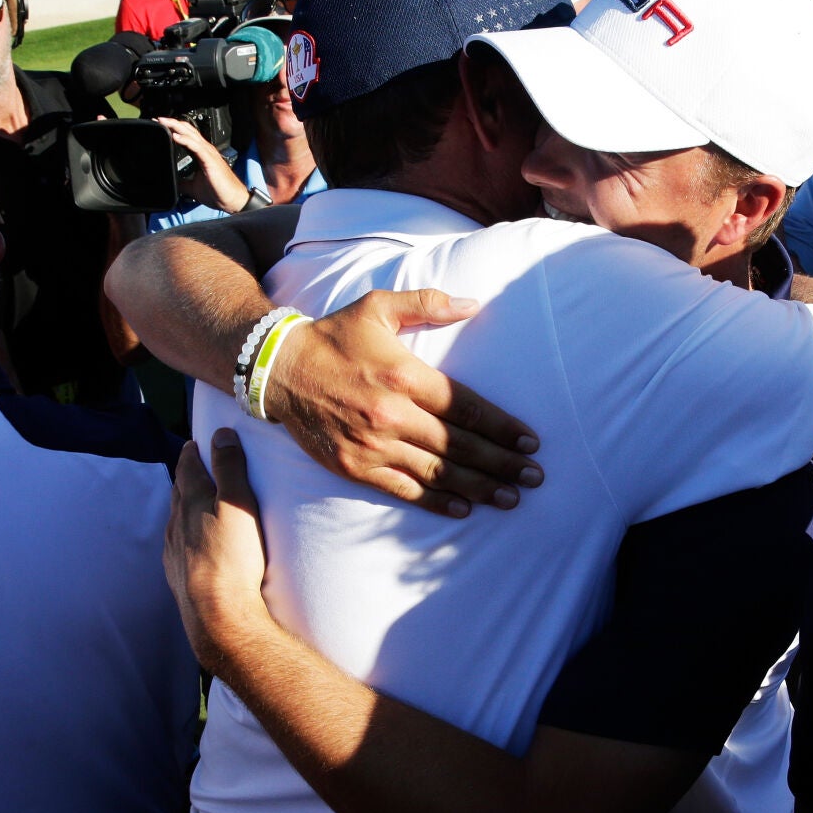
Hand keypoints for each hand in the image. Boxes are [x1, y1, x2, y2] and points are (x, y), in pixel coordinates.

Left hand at [160, 116, 251, 212]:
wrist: (232, 200)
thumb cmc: (219, 192)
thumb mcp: (193, 187)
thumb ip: (183, 183)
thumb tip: (172, 183)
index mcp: (202, 154)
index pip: (187, 136)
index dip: (174, 129)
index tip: (161, 126)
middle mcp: (206, 150)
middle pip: (188, 130)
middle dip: (172, 123)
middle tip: (159, 119)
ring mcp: (209, 153)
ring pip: (191, 134)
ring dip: (176, 127)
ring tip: (164, 122)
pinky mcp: (210, 160)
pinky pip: (196, 146)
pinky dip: (185, 140)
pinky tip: (175, 136)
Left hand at [165, 430, 275, 673]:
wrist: (217, 614)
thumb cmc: (233, 557)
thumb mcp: (238, 503)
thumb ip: (230, 467)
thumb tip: (222, 434)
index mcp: (191, 501)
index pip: (186, 468)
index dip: (191, 453)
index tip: (194, 443)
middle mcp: (176, 523)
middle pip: (178, 492)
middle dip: (186, 476)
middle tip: (195, 466)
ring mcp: (174, 550)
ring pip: (175, 520)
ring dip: (183, 507)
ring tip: (194, 503)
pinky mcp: (177, 574)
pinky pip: (177, 546)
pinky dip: (184, 535)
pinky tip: (191, 543)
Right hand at [265, 289, 544, 518]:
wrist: (278, 370)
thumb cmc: (334, 336)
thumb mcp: (378, 307)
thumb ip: (427, 303)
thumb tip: (473, 303)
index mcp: (404, 375)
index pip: (466, 408)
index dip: (502, 427)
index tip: (530, 440)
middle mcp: (392, 414)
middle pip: (459, 446)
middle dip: (502, 463)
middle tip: (534, 475)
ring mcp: (373, 445)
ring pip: (437, 472)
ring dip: (478, 487)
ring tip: (510, 497)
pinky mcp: (355, 466)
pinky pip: (403, 489)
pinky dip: (435, 501)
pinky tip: (463, 509)